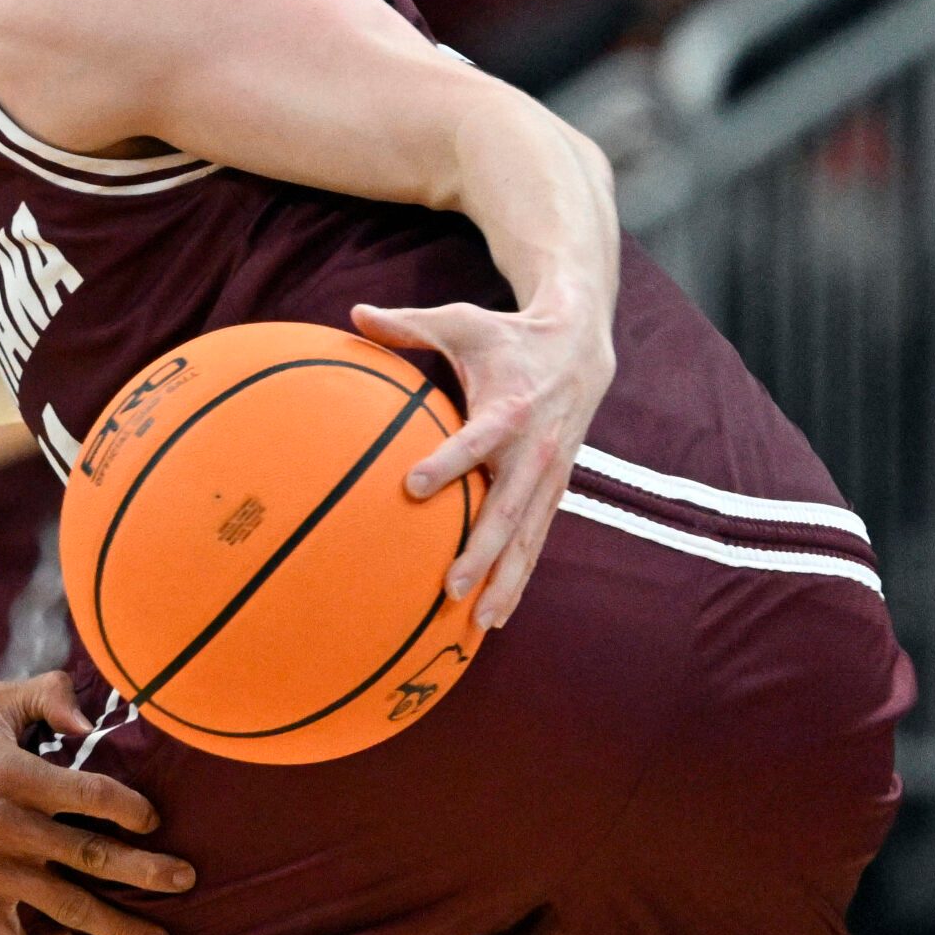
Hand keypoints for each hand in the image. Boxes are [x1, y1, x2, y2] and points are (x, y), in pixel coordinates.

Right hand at [0, 674, 192, 934]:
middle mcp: (2, 826)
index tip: (153, 819)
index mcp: (14, 774)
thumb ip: (49, 694)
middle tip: (186, 879)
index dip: (133, 809)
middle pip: (94, 858)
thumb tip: (93, 721)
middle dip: (149, 872)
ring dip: (120, 927)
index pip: (93, 795)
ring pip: (69, 909)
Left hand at [353, 298, 613, 629]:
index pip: (476, 441)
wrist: (580, 347)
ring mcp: (549, 476)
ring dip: (506, 580)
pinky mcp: (556, 491)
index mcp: (508, 408)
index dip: (448, 463)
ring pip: (528, 538)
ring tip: (480, 622)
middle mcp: (534, 450)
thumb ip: (408, 325)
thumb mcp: (460, 321)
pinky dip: (520, 576)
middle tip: (451, 586)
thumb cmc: (507, 335)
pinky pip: (537, 540)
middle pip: (507, 508)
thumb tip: (353, 312)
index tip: (412, 487)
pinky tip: (497, 613)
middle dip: (481, 551)